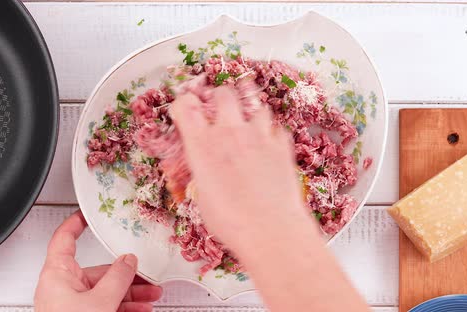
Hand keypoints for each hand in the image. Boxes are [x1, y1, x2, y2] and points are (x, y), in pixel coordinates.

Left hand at [34, 210, 161, 311]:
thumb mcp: (101, 302)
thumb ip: (118, 277)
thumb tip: (128, 260)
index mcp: (57, 276)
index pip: (64, 240)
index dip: (75, 224)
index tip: (87, 215)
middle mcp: (62, 289)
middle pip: (97, 272)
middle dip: (126, 275)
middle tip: (147, 277)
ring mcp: (71, 307)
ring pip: (105, 292)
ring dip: (131, 295)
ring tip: (152, 297)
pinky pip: (105, 307)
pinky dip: (123, 308)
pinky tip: (141, 311)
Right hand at [171, 87, 368, 311]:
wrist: (269, 229)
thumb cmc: (232, 221)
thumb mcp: (203, 197)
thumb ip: (203, 171)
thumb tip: (204, 169)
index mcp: (202, 145)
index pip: (186, 106)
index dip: (184, 103)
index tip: (185, 107)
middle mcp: (230, 132)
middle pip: (223, 94)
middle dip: (219, 98)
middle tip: (220, 110)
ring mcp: (259, 135)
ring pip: (255, 105)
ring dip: (249, 113)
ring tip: (248, 127)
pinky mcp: (282, 145)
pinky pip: (276, 127)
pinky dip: (271, 133)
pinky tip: (268, 145)